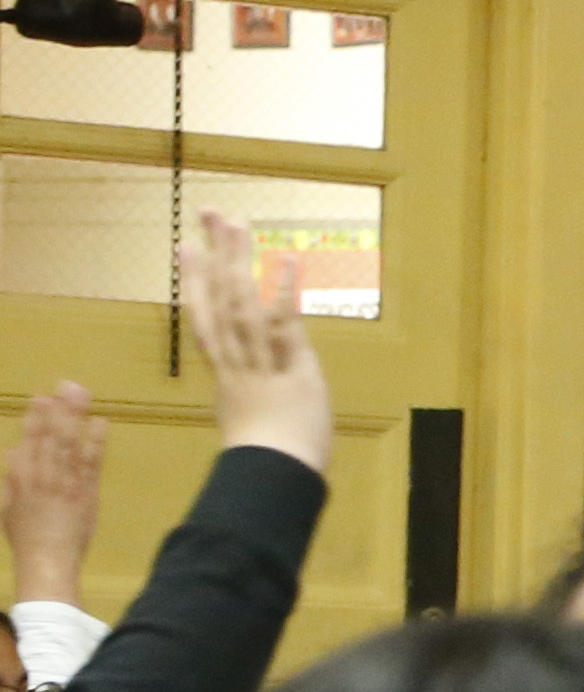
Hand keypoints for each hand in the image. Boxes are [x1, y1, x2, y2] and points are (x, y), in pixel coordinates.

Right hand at [6, 381, 98, 608]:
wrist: (47, 562)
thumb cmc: (26, 538)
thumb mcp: (8, 505)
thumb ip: (11, 477)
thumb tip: (13, 450)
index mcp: (20, 477)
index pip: (28, 441)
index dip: (36, 418)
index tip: (41, 398)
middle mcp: (42, 475)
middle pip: (50, 436)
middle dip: (58, 409)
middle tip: (66, 385)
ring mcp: (65, 483)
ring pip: (69, 443)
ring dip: (75, 417)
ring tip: (80, 395)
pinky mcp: (86, 493)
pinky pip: (91, 463)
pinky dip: (95, 442)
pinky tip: (100, 423)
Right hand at [184, 210, 336, 478]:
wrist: (273, 479)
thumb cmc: (266, 462)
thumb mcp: (250, 421)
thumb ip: (251, 398)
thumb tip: (249, 395)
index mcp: (226, 373)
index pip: (205, 318)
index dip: (194, 281)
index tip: (185, 248)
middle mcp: (237, 361)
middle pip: (220, 299)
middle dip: (216, 253)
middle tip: (209, 212)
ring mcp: (260, 363)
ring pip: (243, 304)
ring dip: (241, 260)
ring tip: (236, 222)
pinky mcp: (290, 369)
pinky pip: (285, 326)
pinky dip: (284, 293)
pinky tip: (285, 260)